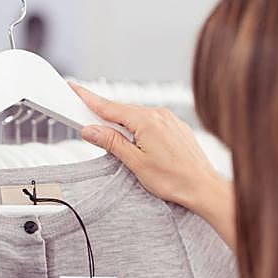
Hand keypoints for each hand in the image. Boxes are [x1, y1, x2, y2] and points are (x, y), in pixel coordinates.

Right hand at [72, 85, 234, 246]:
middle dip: (105, 117)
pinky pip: (152, 122)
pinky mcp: (177, 127)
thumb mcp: (135, 162)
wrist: (204, 187)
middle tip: (88, 123)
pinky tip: (139, 143)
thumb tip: (91, 130)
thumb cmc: (174, 179)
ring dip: (125, 126)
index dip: (88, 98)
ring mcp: (170, 119)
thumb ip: (112, 143)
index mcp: (147, 120)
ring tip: (120, 145)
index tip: (74, 89)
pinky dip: (140, 129)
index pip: (109, 107)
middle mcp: (160, 114)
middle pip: (123, 111)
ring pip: (138, 117)